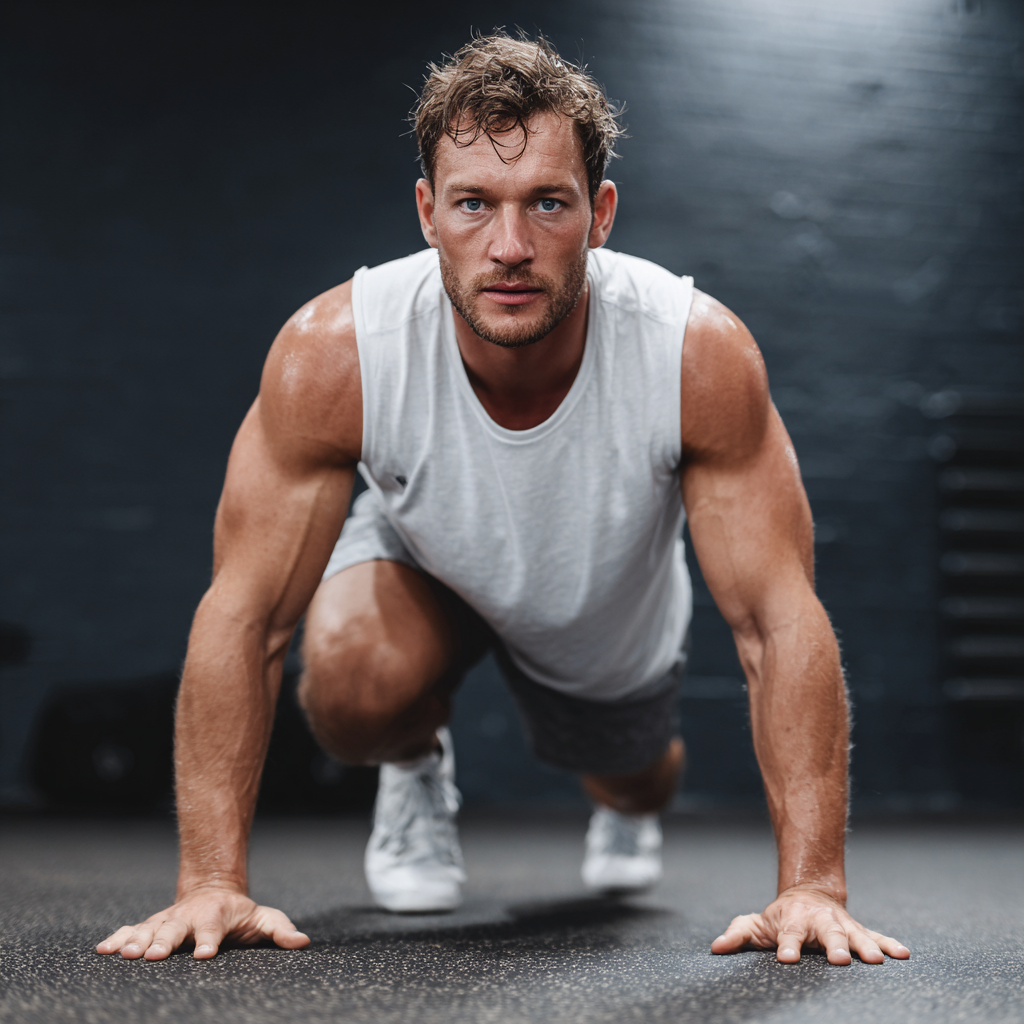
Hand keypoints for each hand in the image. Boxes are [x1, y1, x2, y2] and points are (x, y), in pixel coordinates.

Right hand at [96, 889, 309, 960]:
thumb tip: (302, 941)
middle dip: (164, 941)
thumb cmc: (241, 913)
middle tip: (154, 956)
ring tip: (126, 955)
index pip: (213, 929)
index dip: (209, 940)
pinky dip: (118, 938)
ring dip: (137, 941)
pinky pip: (132, 930)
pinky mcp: (152, 925)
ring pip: (150, 928)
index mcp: (217, 915)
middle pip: (175, 928)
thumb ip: (280, 930)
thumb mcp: (264, 918)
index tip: (205, 954)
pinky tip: (103, 949)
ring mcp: (168, 919)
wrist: (214, 889)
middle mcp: (189, 916)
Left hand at [711, 885, 909, 964]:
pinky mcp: (858, 930)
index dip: (786, 947)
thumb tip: (716, 948)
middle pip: (827, 934)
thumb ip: (738, 935)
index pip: (788, 935)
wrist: (808, 895)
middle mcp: (819, 922)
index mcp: (792, 921)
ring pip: (854, 934)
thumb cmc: (779, 917)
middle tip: (840, 960)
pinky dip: (890, 944)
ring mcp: (840, 925)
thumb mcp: (754, 923)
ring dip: (866, 946)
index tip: (786, 959)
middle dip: (834, 946)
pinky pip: (876, 937)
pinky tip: (904, 954)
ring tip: (876, 960)